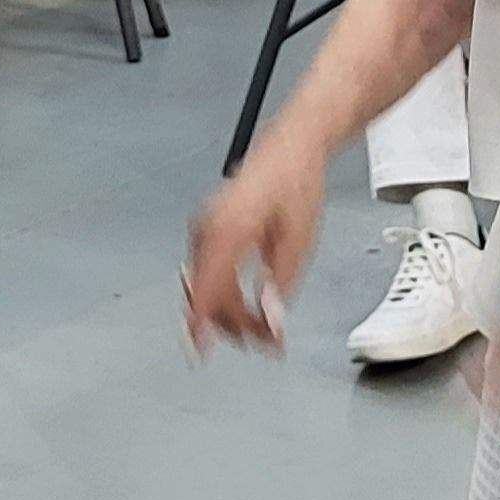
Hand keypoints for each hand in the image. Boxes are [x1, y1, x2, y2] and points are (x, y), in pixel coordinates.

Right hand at [183, 147, 322, 355]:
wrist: (291, 148)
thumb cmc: (296, 183)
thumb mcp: (299, 242)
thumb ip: (281, 286)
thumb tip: (270, 320)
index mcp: (228, 230)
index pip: (205, 289)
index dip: (202, 325)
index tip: (200, 351)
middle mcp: (209, 227)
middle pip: (207, 293)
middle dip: (232, 324)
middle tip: (266, 341)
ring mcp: (205, 225)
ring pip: (205, 284)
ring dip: (229, 311)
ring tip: (261, 326)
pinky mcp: (209, 227)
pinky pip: (207, 269)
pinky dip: (224, 291)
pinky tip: (244, 304)